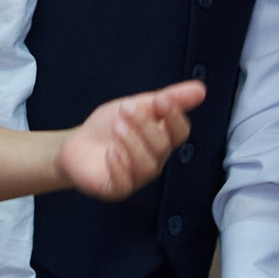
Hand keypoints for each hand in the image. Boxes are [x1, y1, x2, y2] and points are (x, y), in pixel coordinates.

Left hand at [53, 79, 203, 200]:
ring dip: (133, 144)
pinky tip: (110, 153)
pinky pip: (125, 184)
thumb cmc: (110, 126)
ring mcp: (136, 177)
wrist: (77, 144)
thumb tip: (201, 89)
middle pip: (162, 147)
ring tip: (118, 128)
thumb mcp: (137, 105)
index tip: (161, 100)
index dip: (174, 118)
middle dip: (145, 125)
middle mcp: (154, 160)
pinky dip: (119, 167)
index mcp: (162, 140)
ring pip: (147, 166)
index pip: (180, 133)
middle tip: (126, 109)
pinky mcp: (116, 189)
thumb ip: (168, 98)